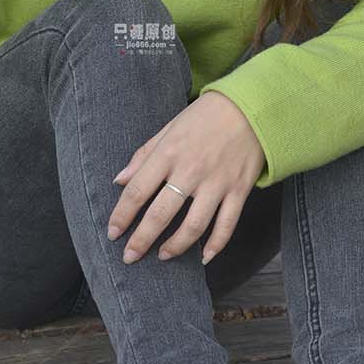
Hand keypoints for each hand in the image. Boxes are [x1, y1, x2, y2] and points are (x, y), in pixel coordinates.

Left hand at [107, 92, 265, 266]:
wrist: (251, 107)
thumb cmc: (205, 116)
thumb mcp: (169, 128)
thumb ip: (144, 155)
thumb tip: (119, 180)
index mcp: (169, 153)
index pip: (137, 191)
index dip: (121, 216)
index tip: (113, 232)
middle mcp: (191, 171)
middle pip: (161, 214)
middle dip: (141, 240)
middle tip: (130, 257)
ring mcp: (217, 183)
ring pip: (193, 226)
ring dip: (175, 247)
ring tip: (163, 256)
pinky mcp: (239, 190)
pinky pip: (227, 225)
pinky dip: (216, 245)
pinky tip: (204, 257)